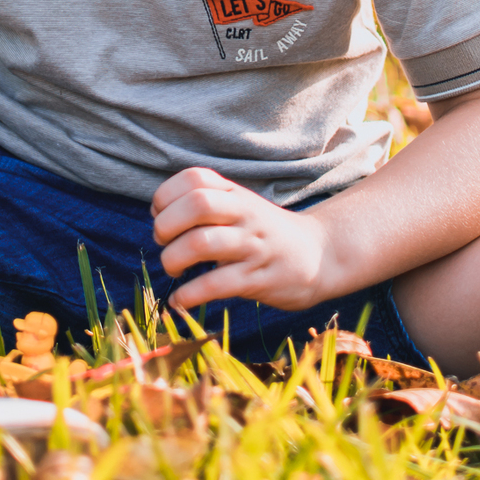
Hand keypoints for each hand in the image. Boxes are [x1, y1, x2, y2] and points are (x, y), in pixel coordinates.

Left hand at [152, 167, 334, 311]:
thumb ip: (206, 202)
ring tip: (172, 268)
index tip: (159, 213)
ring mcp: (253, 246)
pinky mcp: (258, 279)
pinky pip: (216, 285)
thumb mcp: (241, 206)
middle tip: (163, 241)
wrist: (320, 255)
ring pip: (202, 243)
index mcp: (236, 193)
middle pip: (197, 204)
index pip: (195, 178)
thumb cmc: (265, 231)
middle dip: (167, 224)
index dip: (167, 194)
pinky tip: (180, 301)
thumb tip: (158, 213)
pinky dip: (189, 295)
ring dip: (174, 259)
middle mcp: (245, 214)